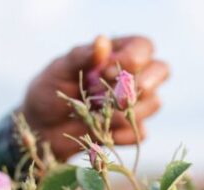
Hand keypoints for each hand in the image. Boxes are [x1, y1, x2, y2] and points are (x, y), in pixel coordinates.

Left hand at [21, 35, 169, 159]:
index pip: (144, 47)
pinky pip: (140, 132)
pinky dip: (120, 134)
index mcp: (118, 52)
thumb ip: (81, 57)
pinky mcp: (131, 129)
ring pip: (154, 103)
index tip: (103, 72)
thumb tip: (102, 41)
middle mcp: (133, 75)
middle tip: (114, 97)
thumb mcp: (60, 70)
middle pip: (162, 71)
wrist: (42, 128)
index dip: (131, 59)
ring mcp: (136, 103)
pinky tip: (99, 133)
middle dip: (140, 85)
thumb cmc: (49, 91)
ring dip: (124, 112)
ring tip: (95, 114)